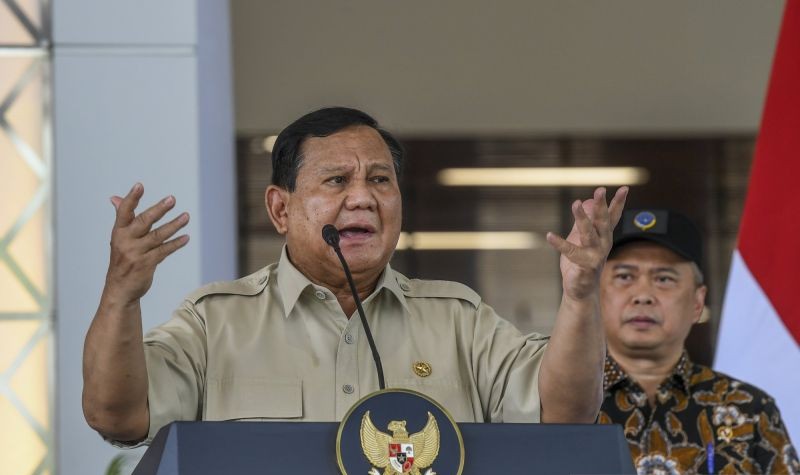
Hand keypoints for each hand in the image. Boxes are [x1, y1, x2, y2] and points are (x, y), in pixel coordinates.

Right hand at [102, 183, 189, 306]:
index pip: (124, 212)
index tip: (139, 185)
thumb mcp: (118, 239)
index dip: (132, 198)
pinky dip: (176, 244)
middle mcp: (125, 241)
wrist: (120, 289)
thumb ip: (122, 218)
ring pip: (158, 236)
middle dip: (159, 210)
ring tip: (186, 216)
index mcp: (118, 232)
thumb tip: (115, 198)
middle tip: (172, 199)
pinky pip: (164, 251)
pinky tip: (185, 237)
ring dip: (174, 225)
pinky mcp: (147, 264)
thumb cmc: (122, 260)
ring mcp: (136, 253)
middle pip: (144, 222)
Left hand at [546, 187, 627, 301]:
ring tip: (576, 204)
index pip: (612, 217)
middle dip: (601, 206)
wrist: (581, 290)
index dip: (618, 202)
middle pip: (602, 222)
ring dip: (583, 218)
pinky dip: (560, 244)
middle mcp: (602, 245)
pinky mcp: (583, 267)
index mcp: (603, 237)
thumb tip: (587, 201)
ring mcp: (595, 256)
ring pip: (589, 234)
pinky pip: (571, 252)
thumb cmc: (582, 261)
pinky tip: (550, 235)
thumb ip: (585, 220)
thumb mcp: (582, 237)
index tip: (625, 188)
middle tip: (600, 190)